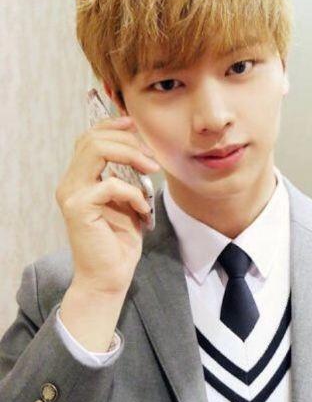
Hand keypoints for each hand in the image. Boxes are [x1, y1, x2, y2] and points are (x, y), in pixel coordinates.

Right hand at [55, 116, 159, 295]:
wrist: (110, 276)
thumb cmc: (120, 240)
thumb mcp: (127, 200)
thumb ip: (127, 175)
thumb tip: (142, 149)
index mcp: (80, 178)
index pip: (88, 138)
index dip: (112, 126)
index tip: (136, 125)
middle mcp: (70, 182)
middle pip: (92, 138)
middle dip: (127, 140)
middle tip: (151, 156)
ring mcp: (71, 194)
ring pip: (96, 151)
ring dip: (130, 154)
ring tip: (151, 169)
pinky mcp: (78, 209)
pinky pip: (111, 185)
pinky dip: (133, 192)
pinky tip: (143, 207)